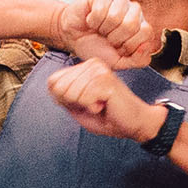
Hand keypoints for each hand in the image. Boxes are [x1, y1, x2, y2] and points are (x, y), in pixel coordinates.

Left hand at [47, 57, 166, 141]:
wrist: (134, 123)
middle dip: (74, 103)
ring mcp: (99, 70)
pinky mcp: (106, 79)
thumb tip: (52, 84)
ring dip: (86, 105)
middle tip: (95, 103)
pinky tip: (106, 104)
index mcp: (83, 68)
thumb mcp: (77, 107)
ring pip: (72, 93)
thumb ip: (62, 95)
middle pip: (60, 89)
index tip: (83, 102)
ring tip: (101, 103)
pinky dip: (93, 107)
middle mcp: (91, 64)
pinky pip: (84, 98)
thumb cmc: (107, 116)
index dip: (64, 100)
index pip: (52, 82)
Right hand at [53, 0, 155, 69]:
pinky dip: (93, 20)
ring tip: (100, 29)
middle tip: (107, 38)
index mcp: (142, 26)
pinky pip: (101, 9)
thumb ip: (137, 60)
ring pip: (115, 16)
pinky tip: (92, 20)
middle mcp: (134, 11)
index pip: (146, 32)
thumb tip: (146, 46)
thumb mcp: (118, 62)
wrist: (73, 38)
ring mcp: (121, 0)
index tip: (119, 48)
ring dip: (103, 28)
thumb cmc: (96, 47)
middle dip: (114, 37)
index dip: (129, 44)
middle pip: (131, 24)